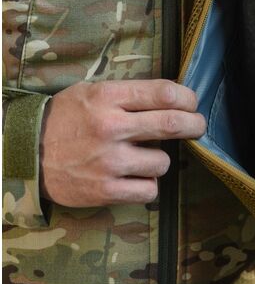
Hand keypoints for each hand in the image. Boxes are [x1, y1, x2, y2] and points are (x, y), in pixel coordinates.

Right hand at [41, 80, 205, 206]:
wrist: (27, 153)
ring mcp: (109, 161)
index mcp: (108, 97)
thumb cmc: (64, 118)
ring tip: (145, 157)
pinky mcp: (105, 190)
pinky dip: (148, 185)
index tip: (192, 103)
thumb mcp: (91, 92)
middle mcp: (111, 127)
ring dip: (161, 159)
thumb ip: (128, 94)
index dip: (187, 98)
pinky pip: (149, 190)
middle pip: (172, 124)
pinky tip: (136, 178)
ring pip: (163, 162)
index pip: (163, 93)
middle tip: (198, 126)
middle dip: (194, 124)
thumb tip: (171, 98)